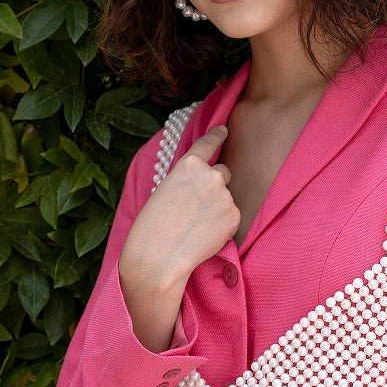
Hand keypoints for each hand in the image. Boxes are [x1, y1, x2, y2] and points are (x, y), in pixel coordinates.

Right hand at [119, 124, 239, 293]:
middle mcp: (211, 175)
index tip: (224, 130)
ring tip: (195, 226)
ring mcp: (225, 196)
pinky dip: (222, 225)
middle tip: (197, 208)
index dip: (217, 135)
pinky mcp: (234, 216)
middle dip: (215, 186)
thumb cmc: (152, 226)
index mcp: (188, 164)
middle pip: (224, 173)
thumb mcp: (164, 190)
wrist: (159, 257)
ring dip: (217, 207)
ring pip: (226, 197)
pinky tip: (204, 235)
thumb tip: (204, 183)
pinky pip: (231, 217)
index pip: (208, 143)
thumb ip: (186, 180)